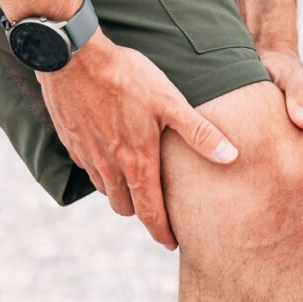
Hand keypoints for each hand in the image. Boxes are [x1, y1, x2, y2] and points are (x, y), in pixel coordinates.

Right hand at [38, 29, 238, 248]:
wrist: (72, 58)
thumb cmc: (126, 77)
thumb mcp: (170, 101)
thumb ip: (200, 132)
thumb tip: (231, 156)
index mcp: (137, 163)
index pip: (151, 212)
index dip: (162, 232)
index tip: (171, 243)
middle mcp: (110, 167)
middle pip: (126, 207)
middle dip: (142, 215)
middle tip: (156, 214)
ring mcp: (87, 156)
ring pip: (105, 191)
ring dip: (121, 195)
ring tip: (135, 188)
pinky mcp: (71, 143)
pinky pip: (88, 170)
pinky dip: (101, 173)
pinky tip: (109, 159)